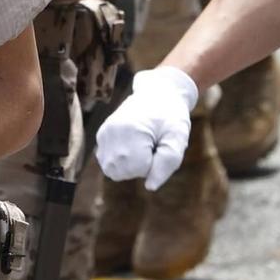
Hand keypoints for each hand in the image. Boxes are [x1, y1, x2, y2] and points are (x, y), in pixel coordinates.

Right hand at [96, 67, 196, 189]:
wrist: (159, 93)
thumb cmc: (171, 117)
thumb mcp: (178, 138)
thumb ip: (167, 164)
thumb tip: (149, 187)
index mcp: (132, 131)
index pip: (140, 170)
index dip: (154, 163)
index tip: (160, 144)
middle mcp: (112, 132)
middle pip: (123, 172)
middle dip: (140, 166)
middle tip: (151, 145)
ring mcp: (104, 133)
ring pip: (112, 170)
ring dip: (128, 165)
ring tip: (141, 145)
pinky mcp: (102, 134)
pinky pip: (107, 162)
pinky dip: (120, 160)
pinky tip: (131, 145)